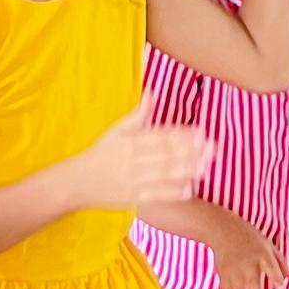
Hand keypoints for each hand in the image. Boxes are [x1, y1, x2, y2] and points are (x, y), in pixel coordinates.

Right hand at [75, 118, 212, 212]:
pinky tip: (190, 189)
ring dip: (186, 170)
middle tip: (212, 147)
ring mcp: (133, 181)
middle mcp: (133, 160)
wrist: (76, 182)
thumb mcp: (116, 131)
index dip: (182, 134)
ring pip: (163, 175)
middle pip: (165, 155)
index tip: (201, 131)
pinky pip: (155, 196)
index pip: (160, 136)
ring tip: (206, 166)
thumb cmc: (100, 154)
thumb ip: (138, 114)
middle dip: (190, 151)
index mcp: (130, 142)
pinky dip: (172, 193)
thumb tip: (151, 90)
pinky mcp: (133, 199)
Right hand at [200, 216, 287, 288]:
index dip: (277, 280)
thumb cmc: (249, 238)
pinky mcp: (223, 275)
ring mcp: (234, 270)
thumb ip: (280, 261)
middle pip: (254, 285)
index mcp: (262, 254)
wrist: (223, 231)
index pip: (272, 268)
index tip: (279, 288)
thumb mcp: (268, 244)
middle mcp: (248, 264)